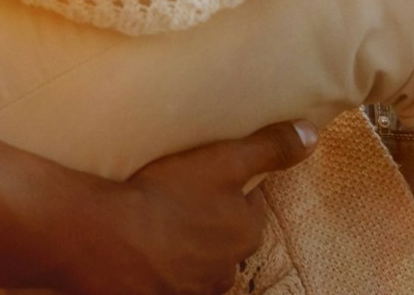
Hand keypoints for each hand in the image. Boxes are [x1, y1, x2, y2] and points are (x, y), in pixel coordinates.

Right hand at [60, 121, 317, 294]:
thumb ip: (269, 148)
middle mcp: (226, 270)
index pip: (248, 209)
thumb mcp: (222, 160)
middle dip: (208, 225)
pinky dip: (158, 269)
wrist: (102, 239)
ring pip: (196, 265)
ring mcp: (192, 290)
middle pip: (223, 241)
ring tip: (154, 224)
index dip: (229, 190)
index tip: (205, 178)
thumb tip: (312, 134)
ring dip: (183, 249)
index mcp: (245, 234)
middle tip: (177, 199)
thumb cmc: (165, 196)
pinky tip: (139, 250)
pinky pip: (166, 282)